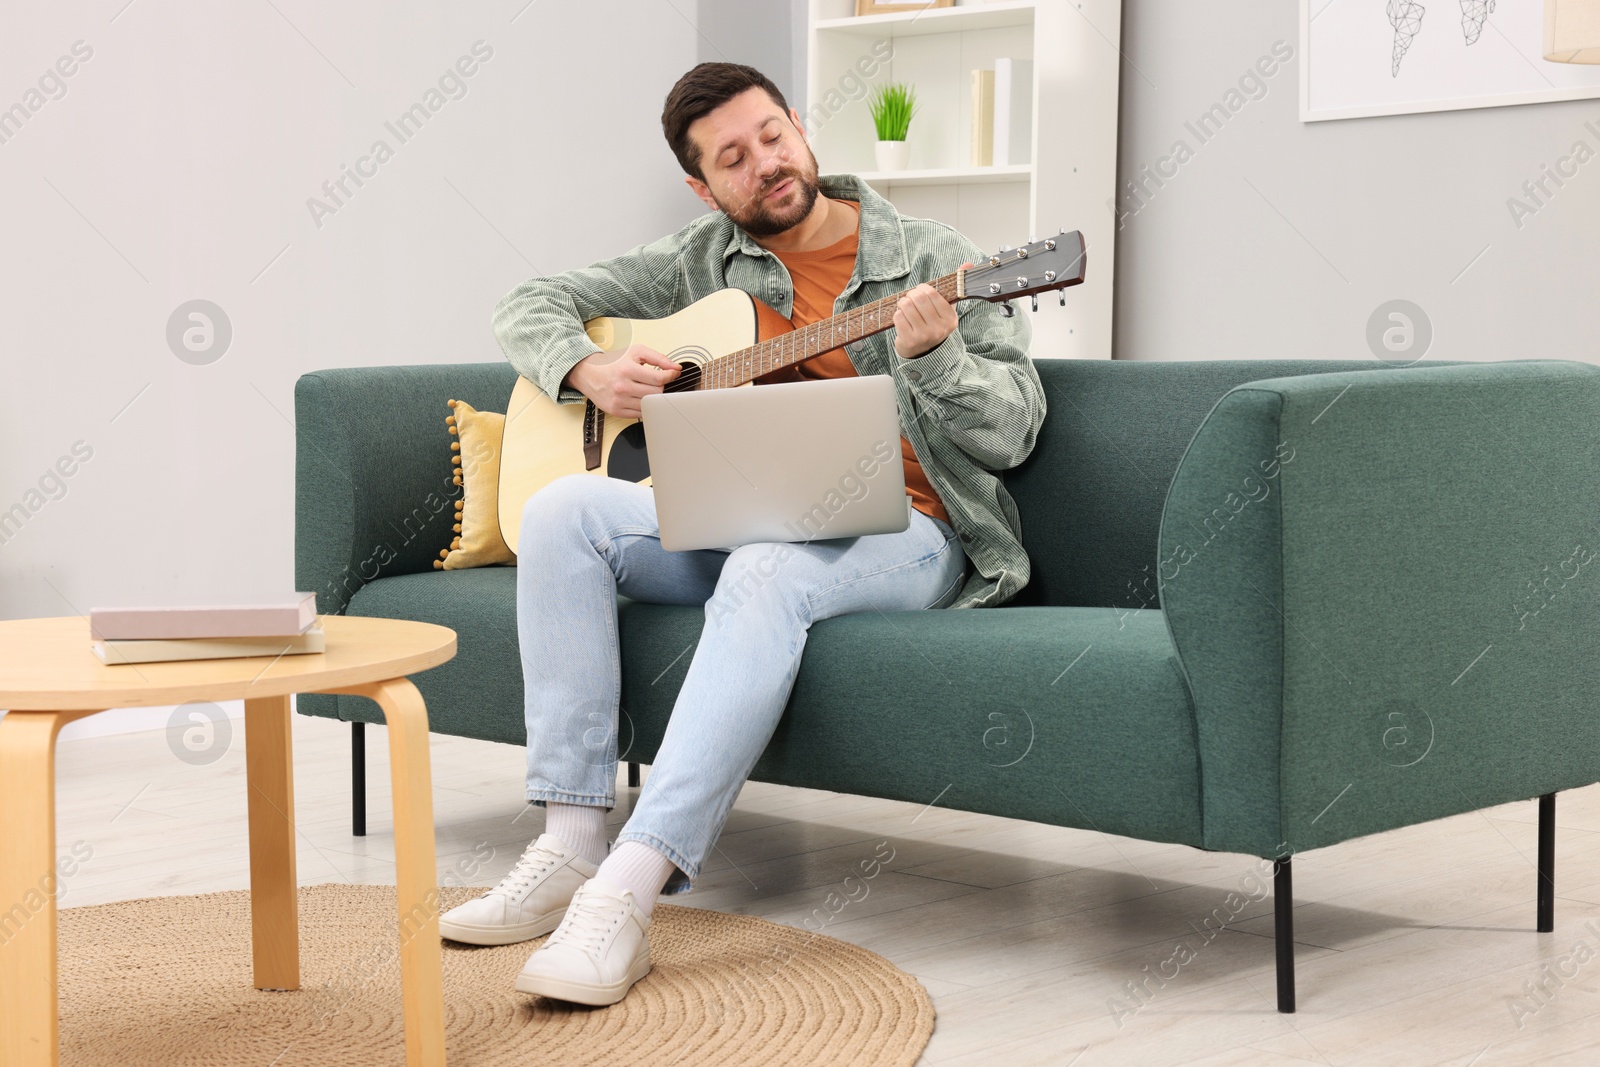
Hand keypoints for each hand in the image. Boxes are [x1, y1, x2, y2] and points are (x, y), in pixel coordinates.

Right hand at [565, 344, 680, 418]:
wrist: (587, 373)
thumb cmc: (612, 362)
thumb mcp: (635, 352)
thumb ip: (658, 358)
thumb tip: (676, 368)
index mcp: (627, 370)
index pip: (659, 379)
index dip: (670, 376)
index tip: (673, 373)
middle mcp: (622, 387)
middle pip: (656, 393)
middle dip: (660, 386)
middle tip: (655, 381)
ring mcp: (619, 401)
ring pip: (650, 405)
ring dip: (652, 397)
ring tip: (646, 388)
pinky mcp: (616, 411)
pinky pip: (640, 414)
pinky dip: (644, 406)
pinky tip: (639, 397)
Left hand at [893, 263, 970, 359]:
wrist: (924, 352)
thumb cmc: (934, 323)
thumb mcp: (947, 307)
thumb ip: (956, 286)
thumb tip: (969, 264)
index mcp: (950, 319)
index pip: (931, 293)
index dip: (922, 288)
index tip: (921, 292)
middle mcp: (939, 329)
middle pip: (917, 298)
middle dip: (911, 295)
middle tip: (911, 300)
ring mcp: (924, 336)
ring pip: (905, 306)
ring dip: (903, 304)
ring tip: (907, 310)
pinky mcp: (909, 341)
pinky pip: (898, 317)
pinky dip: (898, 315)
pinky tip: (903, 320)